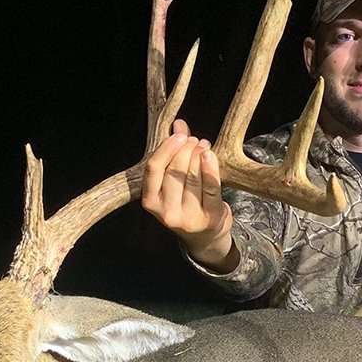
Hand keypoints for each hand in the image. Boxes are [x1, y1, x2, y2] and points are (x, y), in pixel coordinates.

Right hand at [141, 119, 236, 270]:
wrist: (205, 237)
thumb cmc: (185, 202)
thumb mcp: (173, 182)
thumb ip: (173, 153)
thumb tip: (179, 123)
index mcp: (150, 202)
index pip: (153, 169)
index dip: (166, 149)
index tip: (179, 136)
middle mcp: (166, 213)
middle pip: (175, 171)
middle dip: (186, 150)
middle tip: (195, 140)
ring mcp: (188, 218)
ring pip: (193, 178)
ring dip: (200, 156)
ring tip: (203, 145)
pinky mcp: (209, 219)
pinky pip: (211, 187)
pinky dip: (211, 168)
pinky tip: (210, 155)